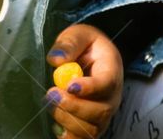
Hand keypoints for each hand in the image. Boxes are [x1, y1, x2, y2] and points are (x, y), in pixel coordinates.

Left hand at [44, 23, 123, 137]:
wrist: (91, 57)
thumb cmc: (85, 45)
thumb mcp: (78, 34)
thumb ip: (69, 44)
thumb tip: (56, 60)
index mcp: (111, 70)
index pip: (107, 83)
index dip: (90, 88)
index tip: (70, 86)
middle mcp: (112, 97)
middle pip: (100, 111)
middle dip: (73, 106)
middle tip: (52, 94)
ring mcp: (103, 114)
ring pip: (91, 128)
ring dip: (67, 120)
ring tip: (50, 102)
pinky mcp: (92, 125)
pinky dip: (69, 136)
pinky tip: (55, 124)